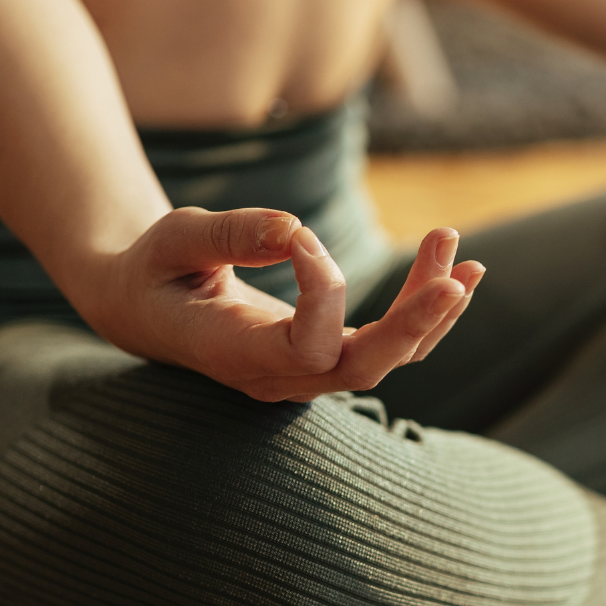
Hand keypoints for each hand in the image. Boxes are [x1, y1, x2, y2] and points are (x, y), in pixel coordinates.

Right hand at [87, 209, 485, 402]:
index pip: (305, 346)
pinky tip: (461, 270)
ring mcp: (307, 374)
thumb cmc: (154, 270)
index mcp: (233, 355)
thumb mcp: (174, 240)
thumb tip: (293, 229)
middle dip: (414, 324)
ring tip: (457, 248)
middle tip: (457, 278)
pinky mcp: (327, 357)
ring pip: (387, 356)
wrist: (145, 309)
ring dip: (430, 305)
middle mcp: (277, 377)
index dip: (323, 291)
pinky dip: (425, 309)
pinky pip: (389, 344)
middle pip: (362, 368)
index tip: (301, 235)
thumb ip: (228, 234)